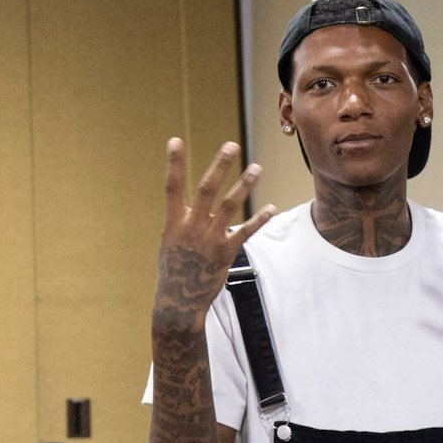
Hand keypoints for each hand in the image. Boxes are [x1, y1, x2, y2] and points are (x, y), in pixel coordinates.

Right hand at [155, 140, 276, 327]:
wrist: (179, 302)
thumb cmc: (173, 271)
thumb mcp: (170, 243)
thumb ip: (182, 222)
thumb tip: (193, 206)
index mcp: (173, 223)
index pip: (172, 186)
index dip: (174, 163)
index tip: (175, 140)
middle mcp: (192, 227)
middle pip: (207, 189)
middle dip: (219, 165)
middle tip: (231, 145)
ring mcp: (209, 240)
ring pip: (230, 206)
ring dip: (245, 185)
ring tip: (257, 168)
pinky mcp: (225, 253)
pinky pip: (245, 231)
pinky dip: (260, 219)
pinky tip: (272, 208)